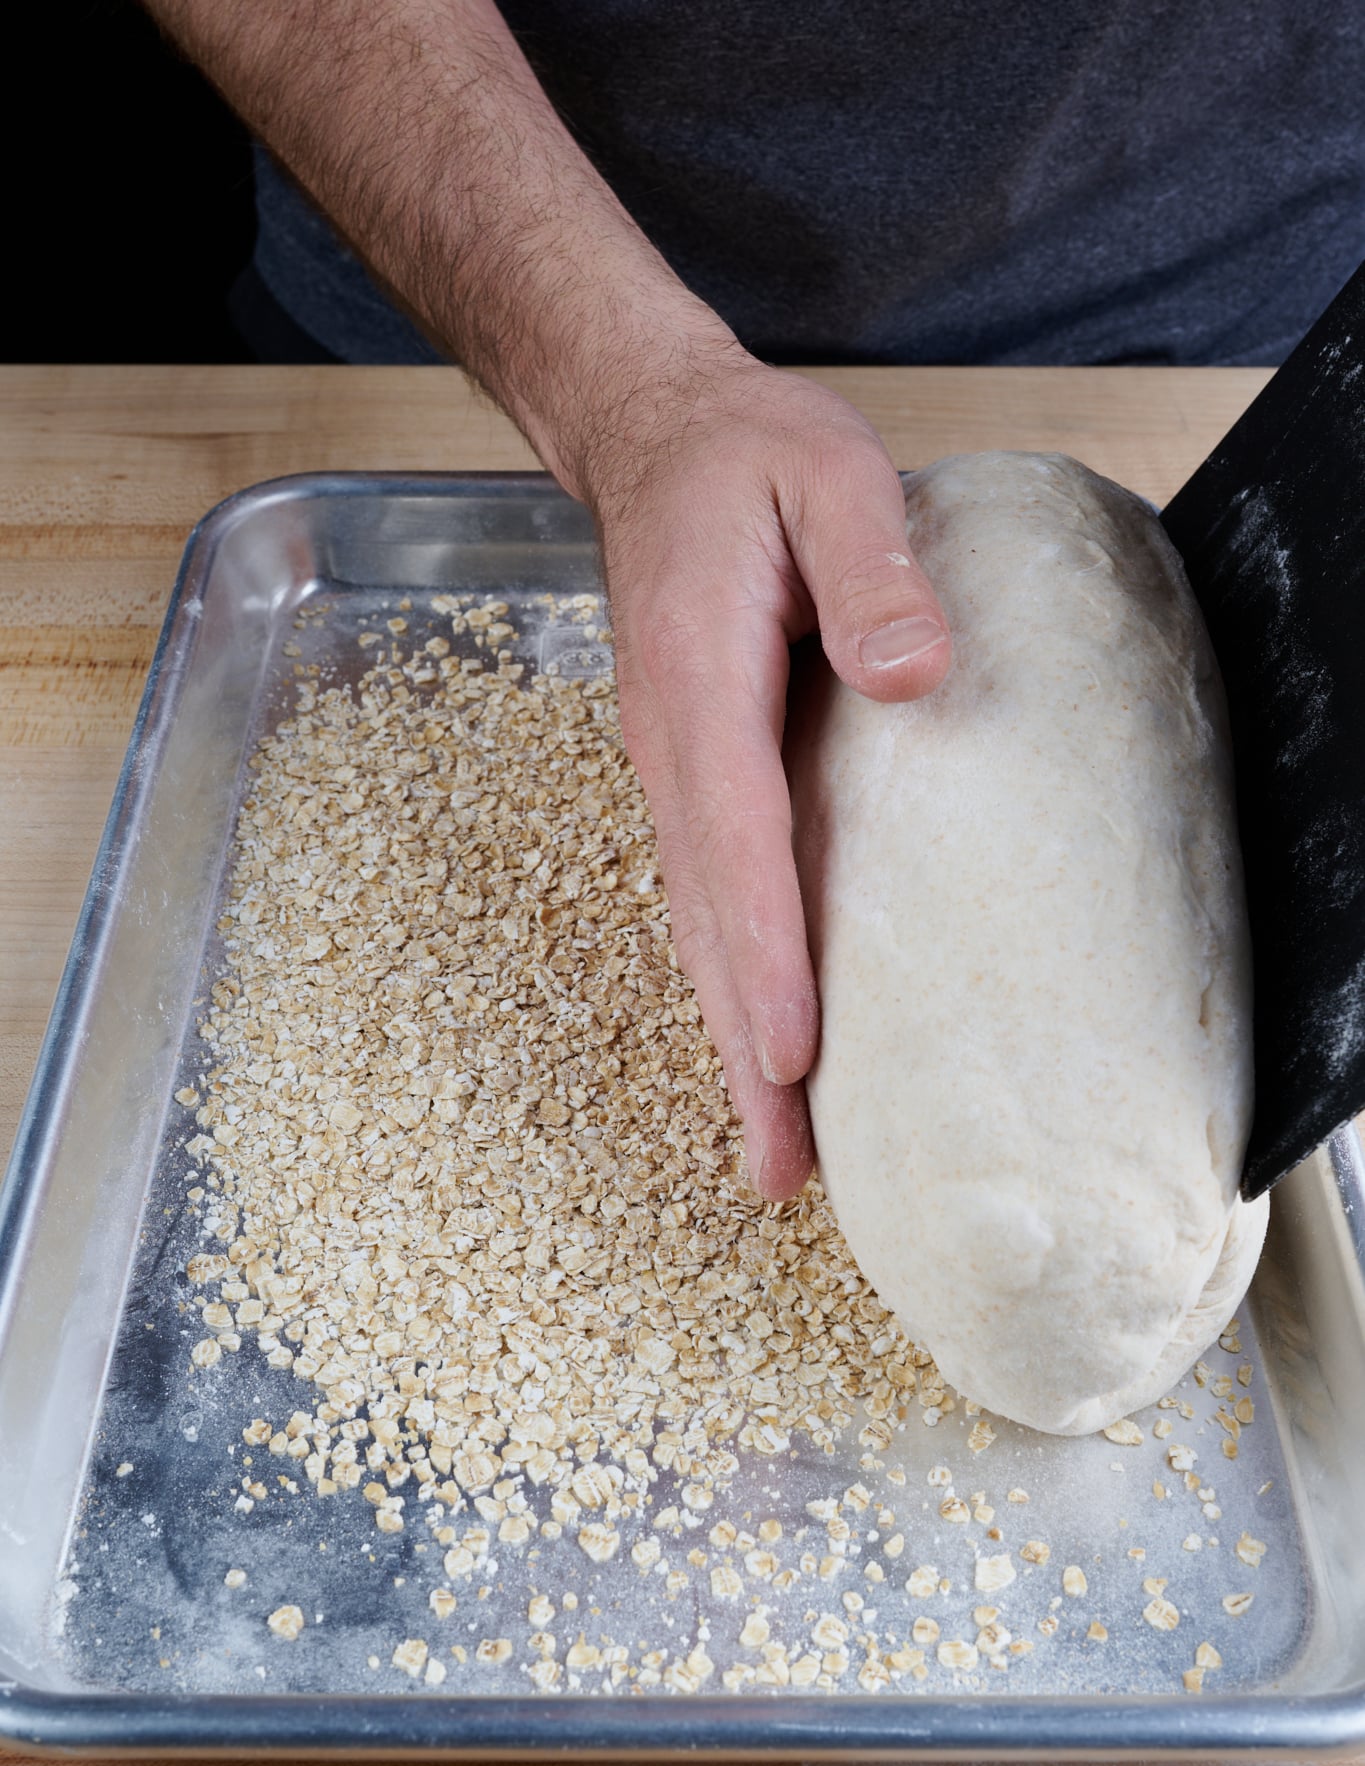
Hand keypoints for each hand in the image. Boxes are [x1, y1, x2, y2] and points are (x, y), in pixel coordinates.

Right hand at [582, 347, 952, 1199]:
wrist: (656, 442)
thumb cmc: (748, 460)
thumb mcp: (829, 474)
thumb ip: (872, 566)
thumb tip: (910, 676)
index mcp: (703, 681)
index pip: (735, 836)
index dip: (760, 950)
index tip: (790, 1052)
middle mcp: (673, 748)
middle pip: (705, 921)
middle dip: (741, 1049)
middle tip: (781, 1169)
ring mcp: (673, 772)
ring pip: (699, 929)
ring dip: (731, 1042)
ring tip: (772, 1155)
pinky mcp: (694, 780)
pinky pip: (711, 901)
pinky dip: (731, 984)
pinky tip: (764, 1047)